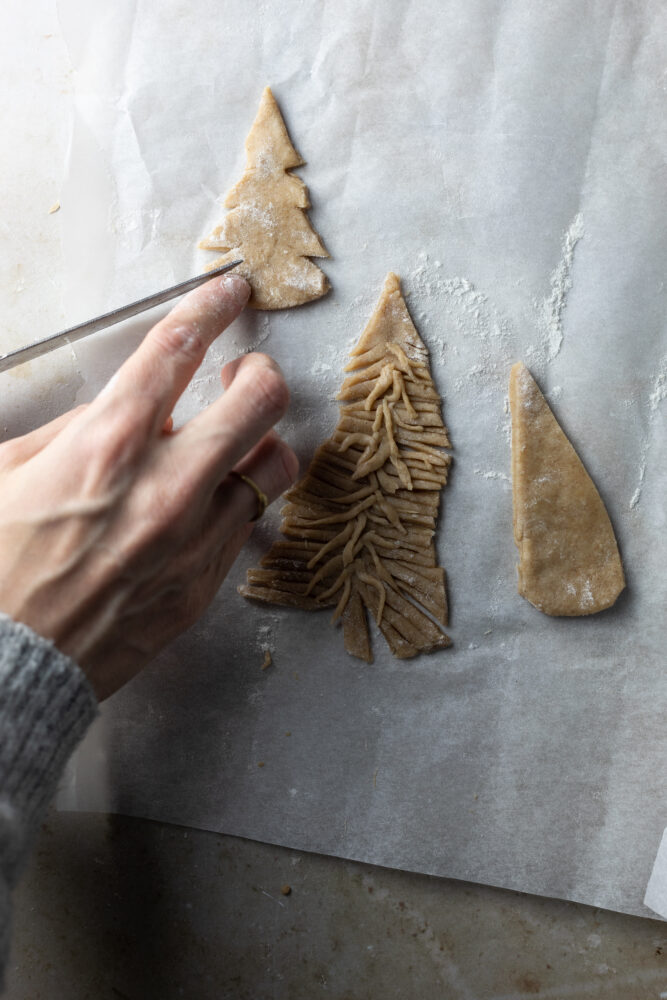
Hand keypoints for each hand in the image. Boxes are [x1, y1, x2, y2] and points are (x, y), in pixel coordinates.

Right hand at [0, 274, 297, 699]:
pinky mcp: (204, 586)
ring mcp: (194, 541)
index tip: (229, 292)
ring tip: (235, 443)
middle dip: (260, 371)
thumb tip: (121, 412)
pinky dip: (234, 503)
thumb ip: (74, 431)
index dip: (210, 308)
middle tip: (243, 373)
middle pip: (261, 400)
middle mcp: (165, 489)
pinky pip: (246, 526)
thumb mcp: (7, 472)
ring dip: (259, 442)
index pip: (177, 351)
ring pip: (276, 466)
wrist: (7, 666)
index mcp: (106, 446)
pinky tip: (204, 505)